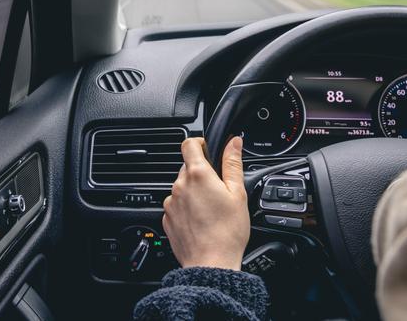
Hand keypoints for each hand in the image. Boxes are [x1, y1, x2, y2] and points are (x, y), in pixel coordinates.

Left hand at [161, 136, 249, 269]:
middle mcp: (180, 185)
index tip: (209, 150)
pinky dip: (187, 207)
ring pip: (182, 187)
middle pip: (188, 167)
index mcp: (198, 174)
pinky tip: (201, 220)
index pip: (189, 143)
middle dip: (202, 173)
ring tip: (211, 209)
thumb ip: (233, 163)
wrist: (211, 264)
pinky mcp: (167, 218)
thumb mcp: (238, 193)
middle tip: (219, 189)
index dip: (200, 143)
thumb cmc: (227, 232)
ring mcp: (171, 202)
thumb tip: (234, 142)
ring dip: (194, 191)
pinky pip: (177, 205)